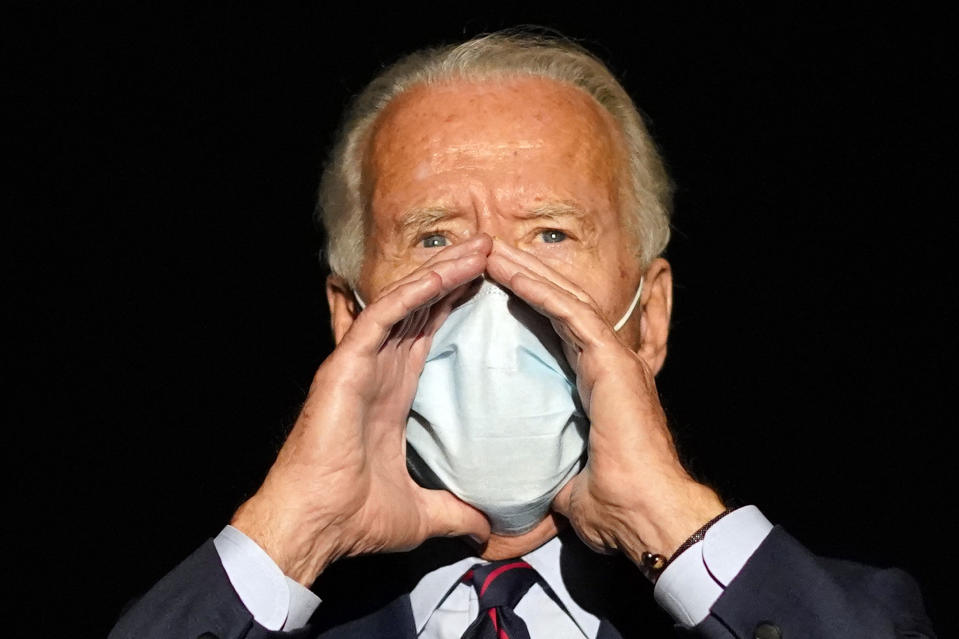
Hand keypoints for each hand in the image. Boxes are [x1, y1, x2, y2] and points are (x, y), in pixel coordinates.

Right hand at [231, 235, 493, 585]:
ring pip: (405, 303)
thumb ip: (454, 512)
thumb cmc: (354, 517)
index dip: (455, 306)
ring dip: (443, 272)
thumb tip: (486, 529)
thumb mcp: (421, 513)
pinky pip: (382, 316)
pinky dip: (413, 292)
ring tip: (480, 248)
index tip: (490, 284)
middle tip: (492, 249)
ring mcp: (360, 362)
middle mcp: (378, 370)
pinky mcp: (346, 363)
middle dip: (455, 276)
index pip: (428, 336)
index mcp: (393, 393)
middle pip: (421, 309)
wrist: (316, 525)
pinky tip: (445, 274)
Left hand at [486, 238, 724, 564]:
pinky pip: (569, 313)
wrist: (647, 515)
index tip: (494, 291)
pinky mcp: (612, 361)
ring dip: (526, 273)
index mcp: (600, 386)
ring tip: (491, 251)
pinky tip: (507, 271)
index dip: (530, 307)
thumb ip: (550, 462)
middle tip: (489, 255)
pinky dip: (536, 288)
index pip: (560, 333)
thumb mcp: (567, 479)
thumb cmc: (614, 506)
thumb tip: (525, 475)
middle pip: (561, 306)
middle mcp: (610, 364)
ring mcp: (615, 359)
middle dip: (525, 277)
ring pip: (565, 300)